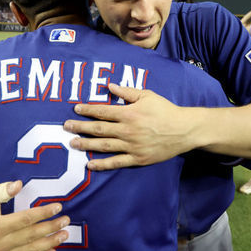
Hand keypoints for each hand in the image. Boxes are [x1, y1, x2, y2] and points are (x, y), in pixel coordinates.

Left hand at [63, 84, 192, 170]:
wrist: (184, 130)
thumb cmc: (165, 110)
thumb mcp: (147, 95)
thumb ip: (127, 91)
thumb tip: (109, 86)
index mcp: (129, 113)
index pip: (103, 111)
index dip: (88, 110)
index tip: (76, 109)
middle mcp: (128, 130)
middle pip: (99, 129)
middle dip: (80, 127)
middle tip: (66, 127)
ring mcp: (132, 146)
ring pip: (104, 146)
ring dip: (86, 145)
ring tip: (73, 143)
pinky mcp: (138, 158)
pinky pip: (116, 162)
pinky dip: (102, 164)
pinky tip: (90, 164)